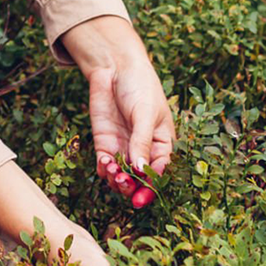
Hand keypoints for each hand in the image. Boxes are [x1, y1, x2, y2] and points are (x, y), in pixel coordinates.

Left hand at [59, 17, 174, 193]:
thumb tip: (141, 170)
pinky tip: (105, 162)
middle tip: (124, 183)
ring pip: (120, 176)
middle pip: (138, 180)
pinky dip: (104, 169)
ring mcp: (123, 148)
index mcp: (162, 144)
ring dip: (116, 180)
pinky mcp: (105, 143)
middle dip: (131, 187)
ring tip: (113, 171)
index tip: (141, 198)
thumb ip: (142, 141)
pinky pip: (105, 164)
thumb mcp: (145, 112)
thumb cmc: (140, 86)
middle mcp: (142, 150)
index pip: (159, 172)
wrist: (114, 67)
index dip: (151, 188)